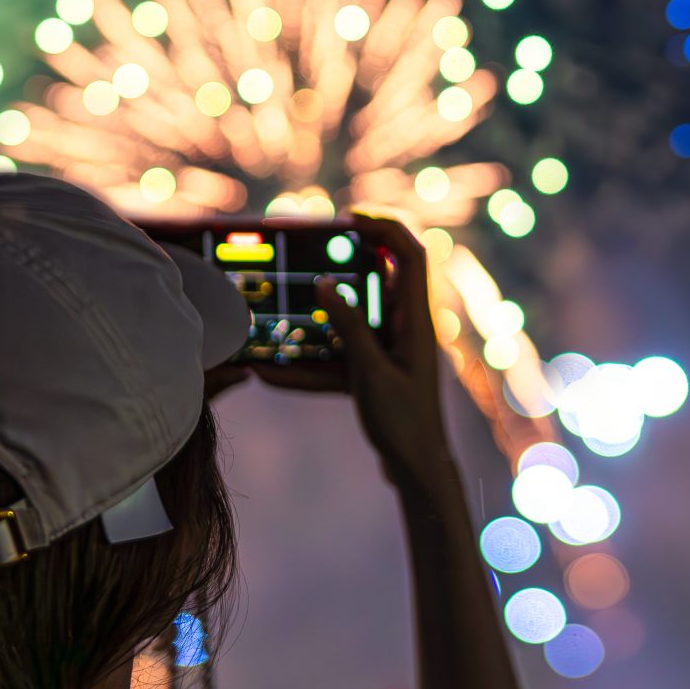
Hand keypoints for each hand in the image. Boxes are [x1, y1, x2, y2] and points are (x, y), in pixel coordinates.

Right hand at [228, 215, 458, 507]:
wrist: (417, 471)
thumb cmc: (403, 423)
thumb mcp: (370, 372)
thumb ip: (350, 327)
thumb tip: (325, 284)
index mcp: (417, 320)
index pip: (410, 255)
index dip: (385, 227)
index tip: (349, 217)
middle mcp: (407, 328)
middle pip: (378, 280)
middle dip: (343, 266)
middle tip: (306, 257)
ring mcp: (391, 350)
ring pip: (352, 321)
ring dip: (319, 318)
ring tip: (279, 316)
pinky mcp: (376, 372)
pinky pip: (340, 357)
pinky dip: (310, 364)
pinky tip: (272, 375)